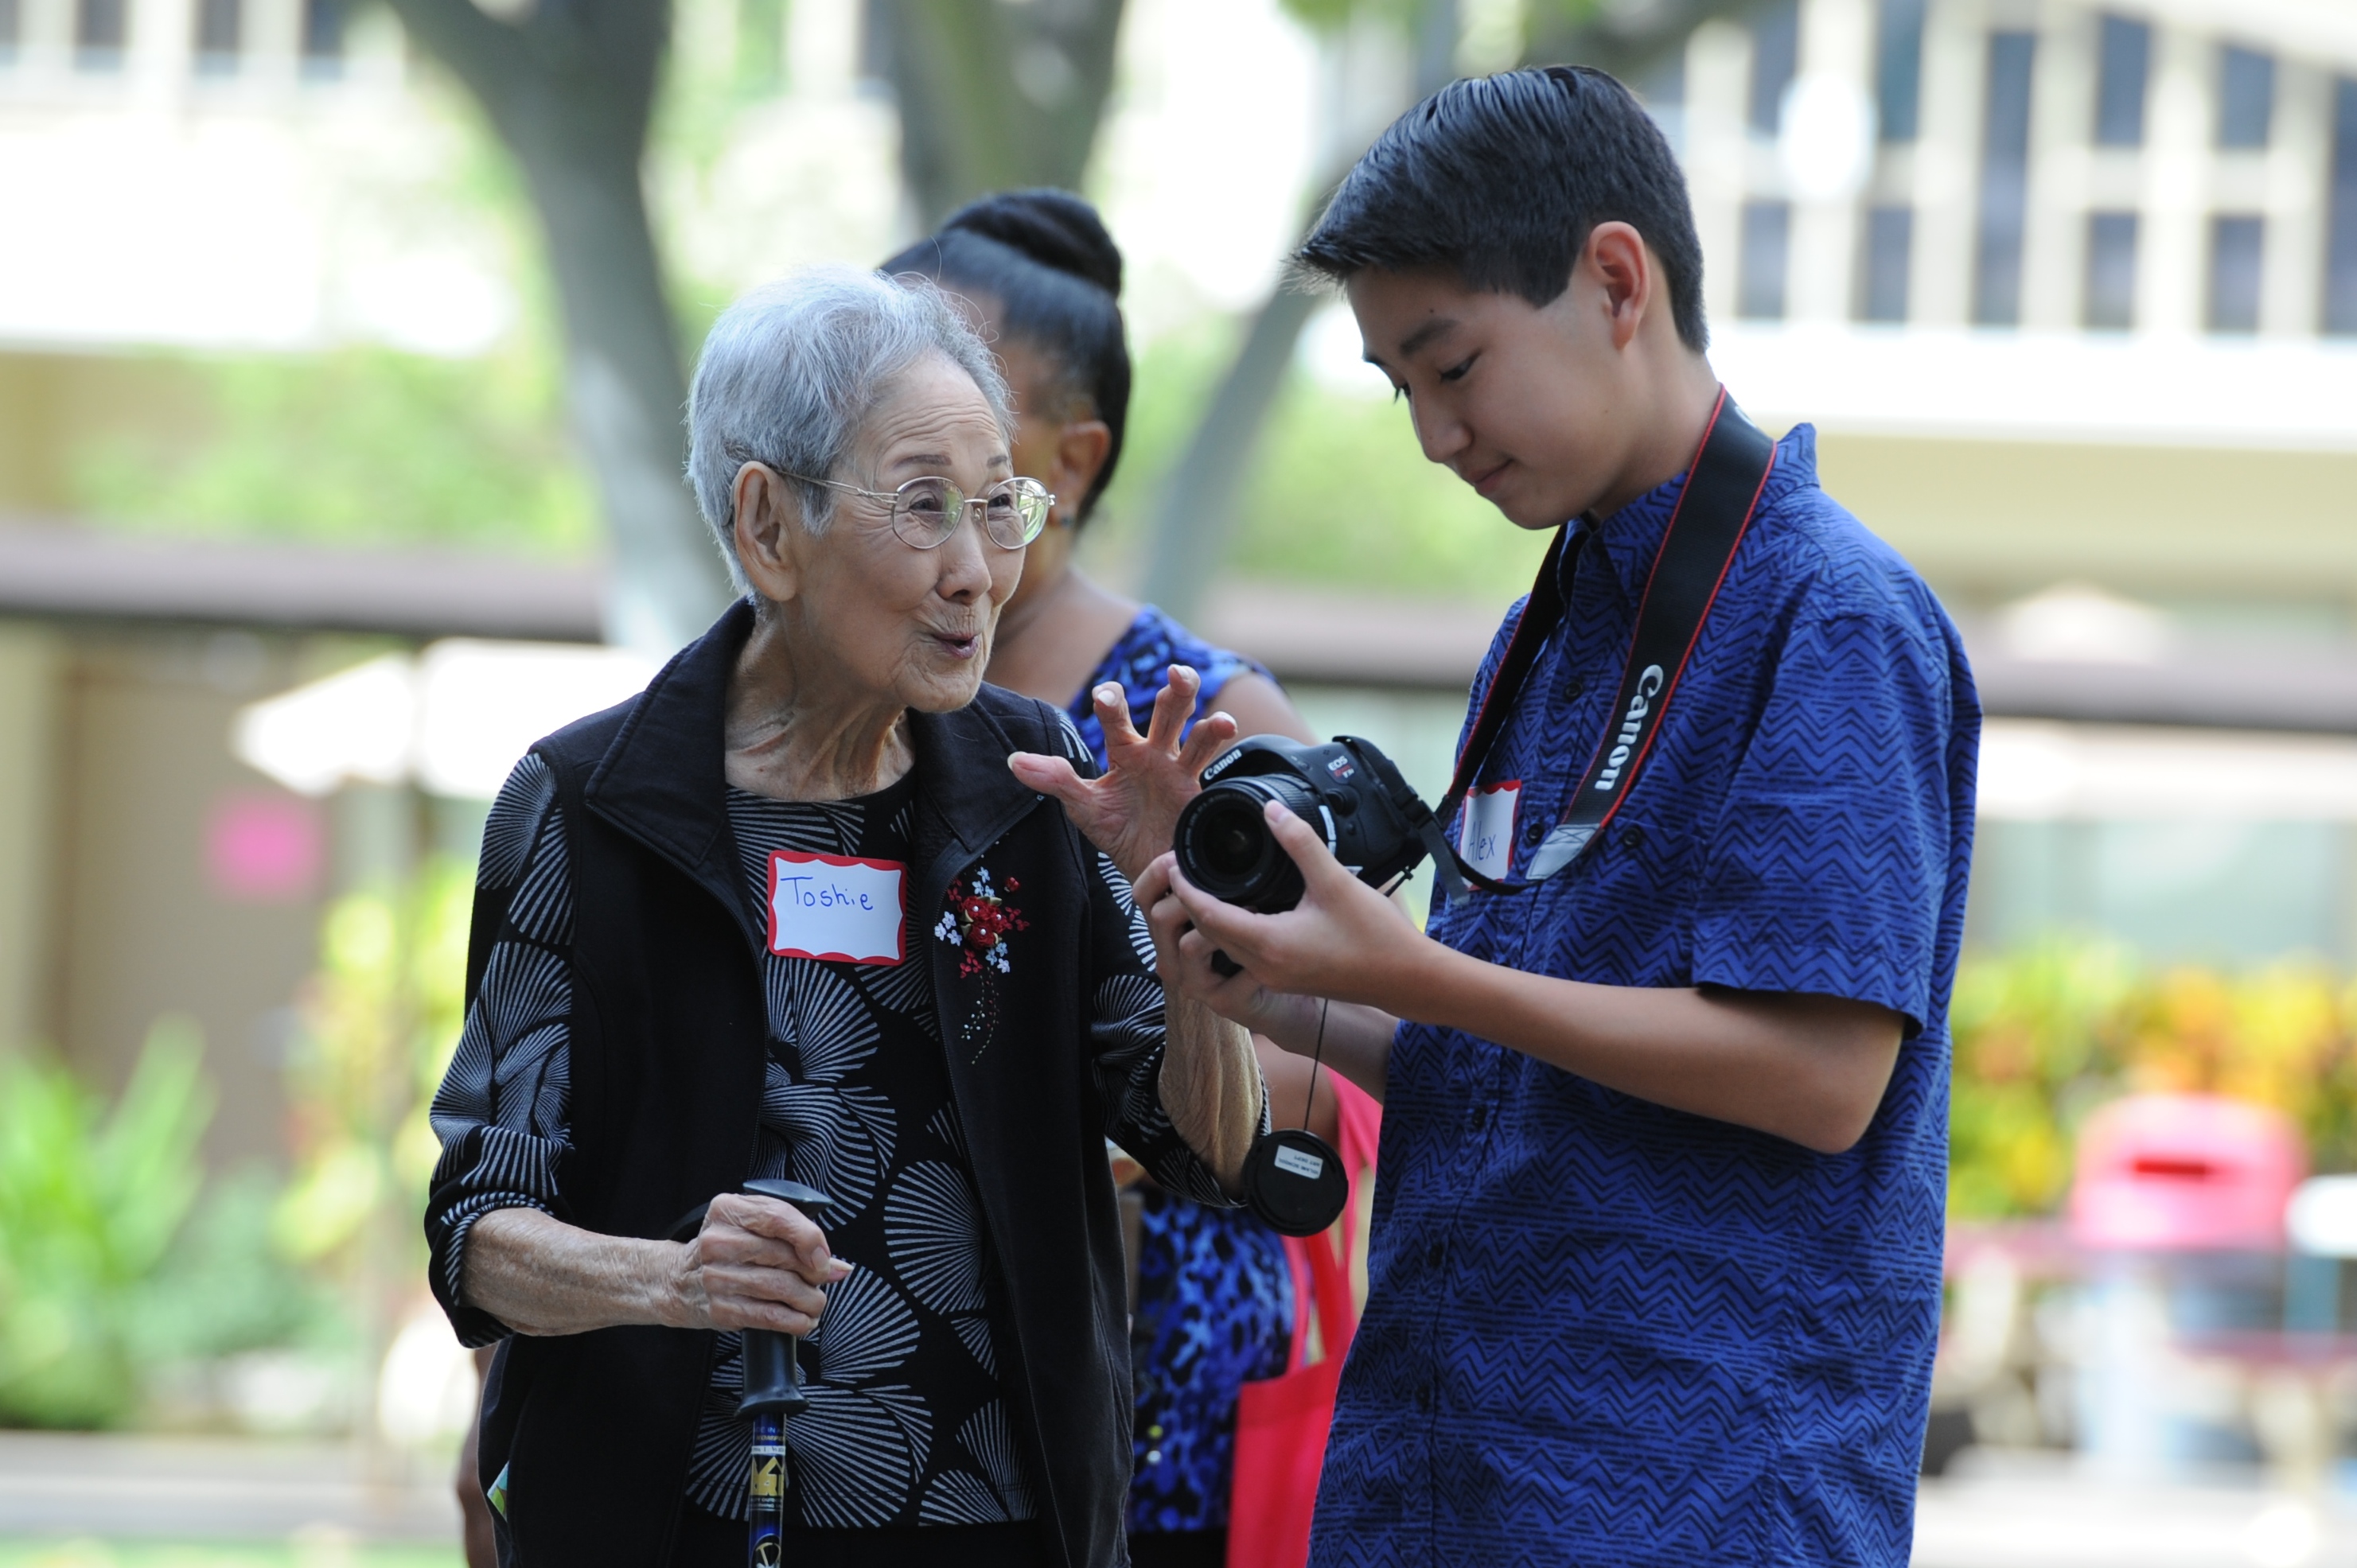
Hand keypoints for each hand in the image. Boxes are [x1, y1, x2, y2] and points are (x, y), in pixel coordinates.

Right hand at [664, 1192, 850, 1337]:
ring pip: (780, 1288)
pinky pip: (768, 1317)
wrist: (677, 1281)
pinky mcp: (720, 1308)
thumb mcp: (752, 1226)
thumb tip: (838, 1267)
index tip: (823, 1256)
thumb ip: (795, 1237)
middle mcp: (718, 1242)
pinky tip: (802, 1320)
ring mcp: (717, 1277)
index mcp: (727, 1211)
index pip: (778, 1218)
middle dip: (813, 1272)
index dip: (810, 1238)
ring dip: (809, 1300)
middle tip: (819, 1280)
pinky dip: (794, 1321)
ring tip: (815, 1302)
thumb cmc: (723, 1250)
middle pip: (783, 1256)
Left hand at [1008, 665, 1238, 884]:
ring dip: (1207, 720)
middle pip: (1168, 711)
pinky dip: (1220, 739)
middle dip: (1175, 690)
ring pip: (1196, 732)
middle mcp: (1154, 753)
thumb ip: (1054, 780)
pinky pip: (1210, 761)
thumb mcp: (1083, 807)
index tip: (1106, 698)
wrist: (1145, 870)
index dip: (1113, 701)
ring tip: (1216, 714)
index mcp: (1124, 751)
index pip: (1117, 716)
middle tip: (1175, 671)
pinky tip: (1225, 725)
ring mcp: (1179, 769)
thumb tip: (1014, 760)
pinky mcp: (1197, 790)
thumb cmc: (1116, 832)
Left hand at [1134, 802, 1434, 1021]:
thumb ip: (1299, 842)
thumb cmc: (1375, 936)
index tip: (1173, 862)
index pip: (1207, 915)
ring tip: (1203, 884)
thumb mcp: (1334, 880)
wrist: (1406, 979)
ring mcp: (1274, 976)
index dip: (1185, 888)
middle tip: (1182, 868)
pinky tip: (1240, 908)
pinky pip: (1242, 954)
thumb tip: (1272, 811)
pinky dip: (1230, 931)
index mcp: (1268, 944)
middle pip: (1207, 933)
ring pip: (1224, 946)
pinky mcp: (1286, 978)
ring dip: (1208, 919)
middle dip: (1189, 902)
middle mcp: (1264, 966)